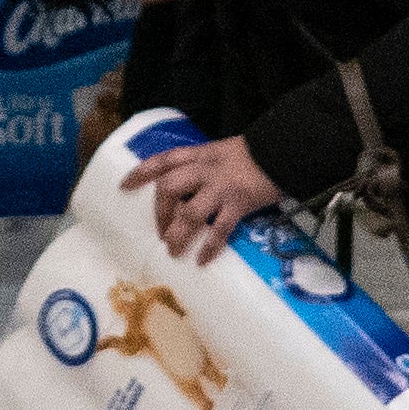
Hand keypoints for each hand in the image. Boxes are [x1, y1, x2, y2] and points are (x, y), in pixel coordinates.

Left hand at [137, 133, 283, 263]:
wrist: (284, 151)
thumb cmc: (253, 155)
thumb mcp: (221, 153)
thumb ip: (203, 168)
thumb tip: (186, 192)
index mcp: (200, 155)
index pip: (163, 160)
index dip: (141, 173)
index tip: (124, 186)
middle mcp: (206, 169)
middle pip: (169, 188)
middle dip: (160, 212)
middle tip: (161, 230)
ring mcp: (222, 187)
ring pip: (190, 213)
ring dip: (178, 234)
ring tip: (173, 250)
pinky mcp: (239, 203)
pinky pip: (220, 229)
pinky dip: (209, 246)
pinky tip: (202, 259)